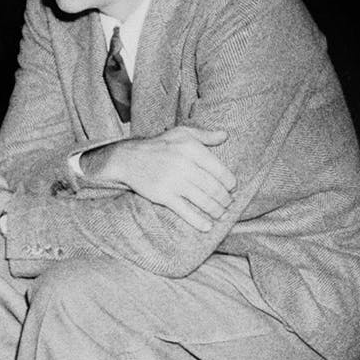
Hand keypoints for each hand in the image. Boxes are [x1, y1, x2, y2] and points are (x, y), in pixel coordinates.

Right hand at [82, 127, 236, 230]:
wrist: (129, 158)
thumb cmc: (159, 145)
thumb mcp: (181, 133)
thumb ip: (205, 135)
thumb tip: (226, 136)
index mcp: (192, 149)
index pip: (220, 171)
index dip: (230, 183)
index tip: (231, 189)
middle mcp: (185, 165)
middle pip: (214, 188)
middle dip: (225, 200)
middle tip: (228, 204)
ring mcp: (174, 182)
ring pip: (203, 201)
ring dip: (216, 210)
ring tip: (220, 214)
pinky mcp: (163, 195)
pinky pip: (185, 211)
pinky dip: (198, 221)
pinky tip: (207, 226)